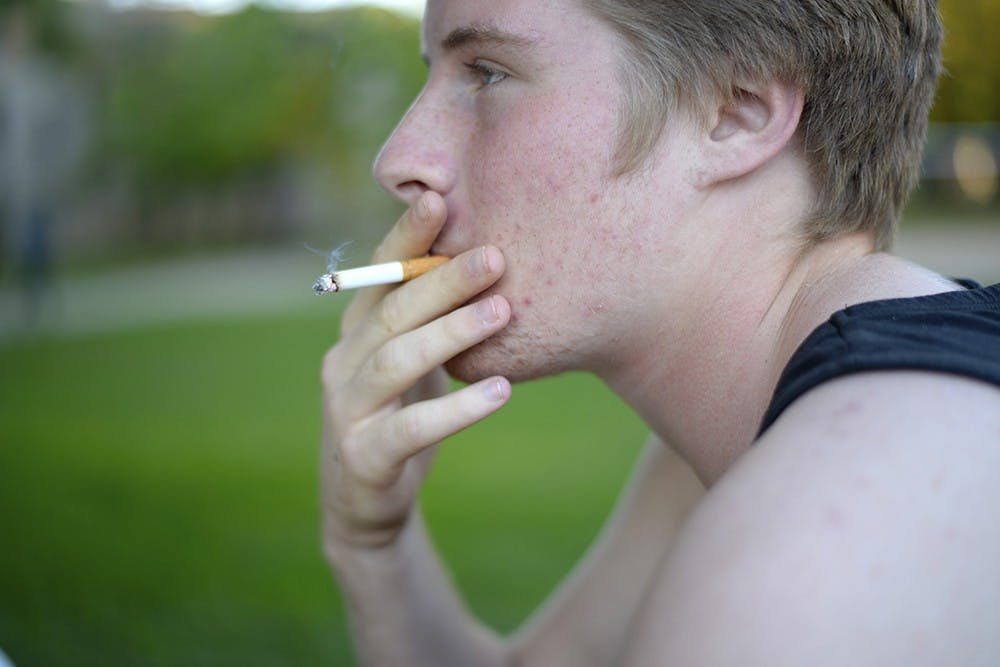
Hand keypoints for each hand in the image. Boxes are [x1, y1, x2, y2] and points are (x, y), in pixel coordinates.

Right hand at [320, 192, 511, 555]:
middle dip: (444, 281)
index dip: (407, 237)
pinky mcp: (364, 457)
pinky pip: (411, 429)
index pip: (381, 275)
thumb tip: (484, 256)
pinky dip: (457, 410)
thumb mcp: (413, 361)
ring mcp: (348, 410)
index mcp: (356, 331)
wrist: (367, 501)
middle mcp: (343, 362)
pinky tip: (501, 391)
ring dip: (451, 333)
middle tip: (496, 256)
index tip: (441, 198)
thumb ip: (429, 318)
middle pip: (392, 312)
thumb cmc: (401, 415)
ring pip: (396, 361)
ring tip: (503, 312)